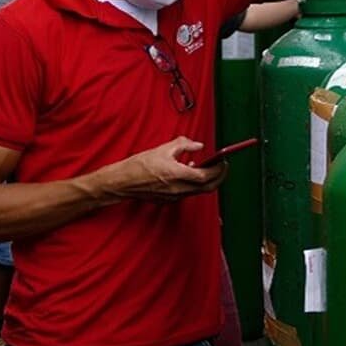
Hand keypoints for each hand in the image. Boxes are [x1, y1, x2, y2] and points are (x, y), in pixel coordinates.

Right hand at [110, 137, 227, 202]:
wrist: (122, 182)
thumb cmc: (139, 165)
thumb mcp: (163, 149)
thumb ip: (184, 144)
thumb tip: (198, 145)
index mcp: (178, 175)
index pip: (207, 176)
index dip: (218, 169)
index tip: (223, 161)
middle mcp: (178, 189)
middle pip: (207, 187)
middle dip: (218, 177)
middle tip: (222, 167)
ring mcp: (174, 197)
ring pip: (198, 191)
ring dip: (206, 181)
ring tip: (205, 167)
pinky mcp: (169, 200)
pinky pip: (188, 193)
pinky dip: (193, 184)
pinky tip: (188, 173)